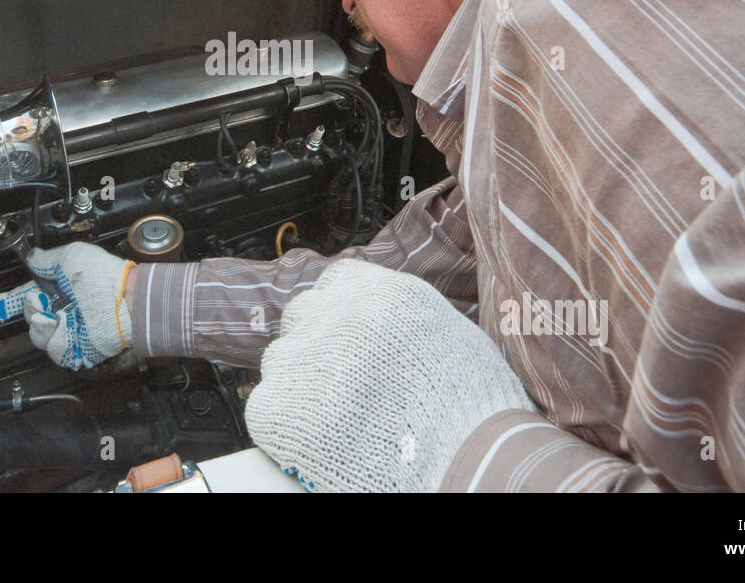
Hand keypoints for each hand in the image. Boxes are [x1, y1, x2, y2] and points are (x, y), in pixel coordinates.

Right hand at [0, 242, 132, 369]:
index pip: (29, 294)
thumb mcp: (70, 257)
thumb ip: (46, 259)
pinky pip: (53, 349)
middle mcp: (63, 308)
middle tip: (40, 301)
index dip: (10, 300)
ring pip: (37, 334)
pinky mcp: (75, 349)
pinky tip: (66, 327)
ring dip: (42, 323)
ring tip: (57, 315)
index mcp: (60, 287)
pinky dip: (57, 338)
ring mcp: (69, 329)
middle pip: (29, 315)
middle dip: (30, 307)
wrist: (124, 303)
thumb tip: (32, 256)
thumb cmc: (103, 277)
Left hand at [245, 260, 536, 492]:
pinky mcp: (280, 409)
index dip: (338, 311)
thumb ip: (404, 320)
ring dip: (300, 384)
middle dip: (316, 345)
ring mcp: (304, 360)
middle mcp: (337, 315)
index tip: (346, 336)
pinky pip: (267, 409)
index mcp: (381, 292)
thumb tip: (383, 327)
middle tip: (339, 382)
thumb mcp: (451, 335)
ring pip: (281, 362)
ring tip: (336, 418)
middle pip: (301, 316)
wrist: (472, 462)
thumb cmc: (476, 410)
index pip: (335, 282)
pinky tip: (319, 442)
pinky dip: (287, 427)